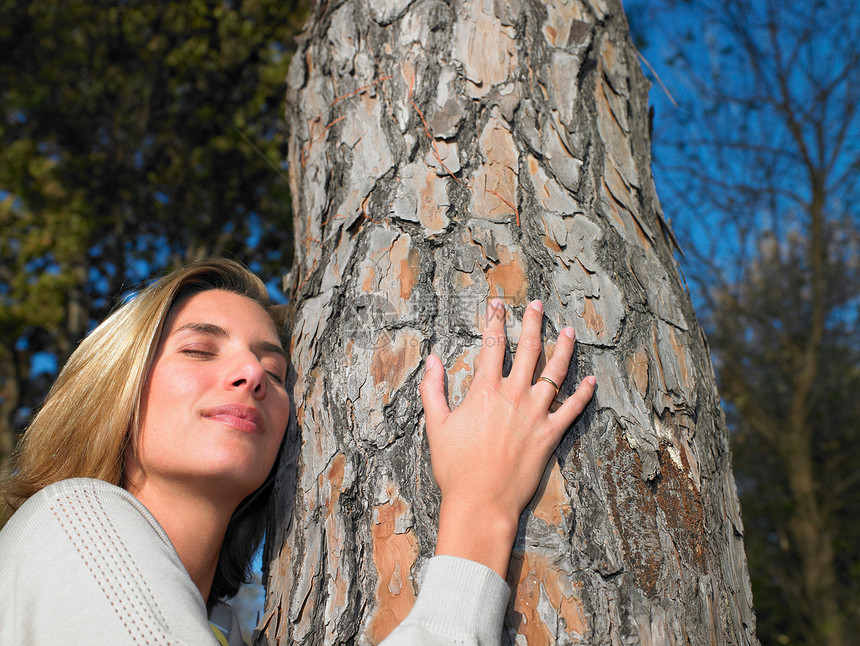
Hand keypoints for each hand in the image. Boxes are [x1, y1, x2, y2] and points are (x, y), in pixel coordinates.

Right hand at [419, 298, 595, 577]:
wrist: (481, 502)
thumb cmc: (455, 467)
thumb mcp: (436, 425)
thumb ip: (433, 389)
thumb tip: (432, 360)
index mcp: (485, 391)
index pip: (491, 344)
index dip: (494, 321)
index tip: (496, 305)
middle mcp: (514, 396)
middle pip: (527, 349)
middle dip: (532, 323)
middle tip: (537, 305)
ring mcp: (535, 414)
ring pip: (554, 372)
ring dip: (563, 349)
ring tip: (570, 331)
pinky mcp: (550, 434)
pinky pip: (572, 409)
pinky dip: (584, 393)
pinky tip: (592, 380)